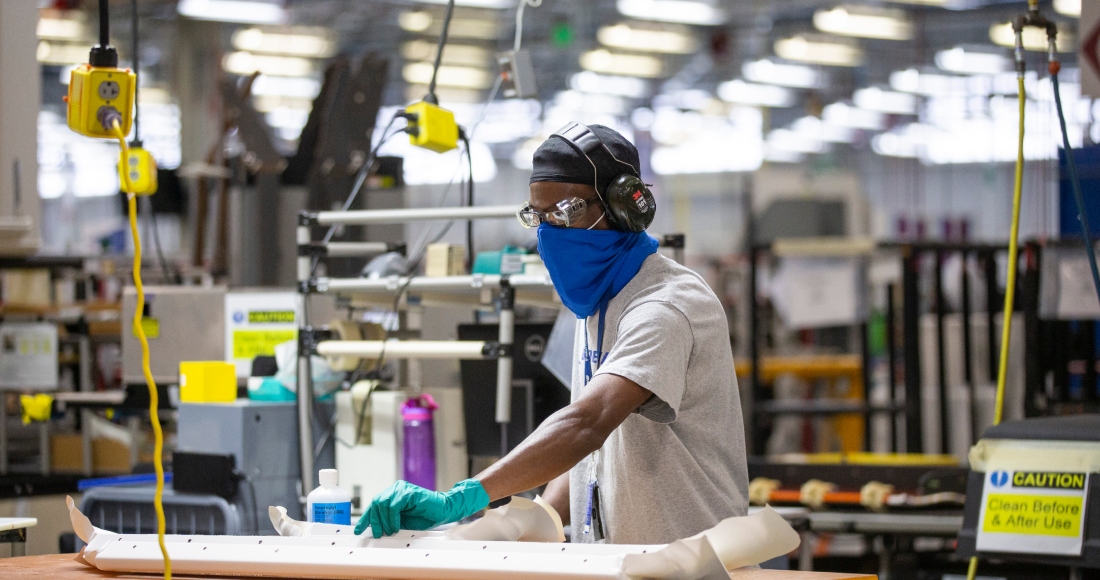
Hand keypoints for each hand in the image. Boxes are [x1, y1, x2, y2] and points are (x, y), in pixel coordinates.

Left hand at [354, 479, 489, 537]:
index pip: (374, 505)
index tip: (358, 529)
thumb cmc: (425, 516)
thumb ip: (388, 521)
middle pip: (376, 503)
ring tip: (391, 530)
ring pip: (382, 503)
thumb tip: (374, 529)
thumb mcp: (401, 521)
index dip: (365, 518)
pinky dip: (392, 518)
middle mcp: (395, 489)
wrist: (443, 511)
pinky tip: (396, 525)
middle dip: (374, 521)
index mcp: (393, 495)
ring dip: (384, 521)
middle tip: (379, 533)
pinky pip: (394, 505)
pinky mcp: (408, 492)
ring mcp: (402, 489)